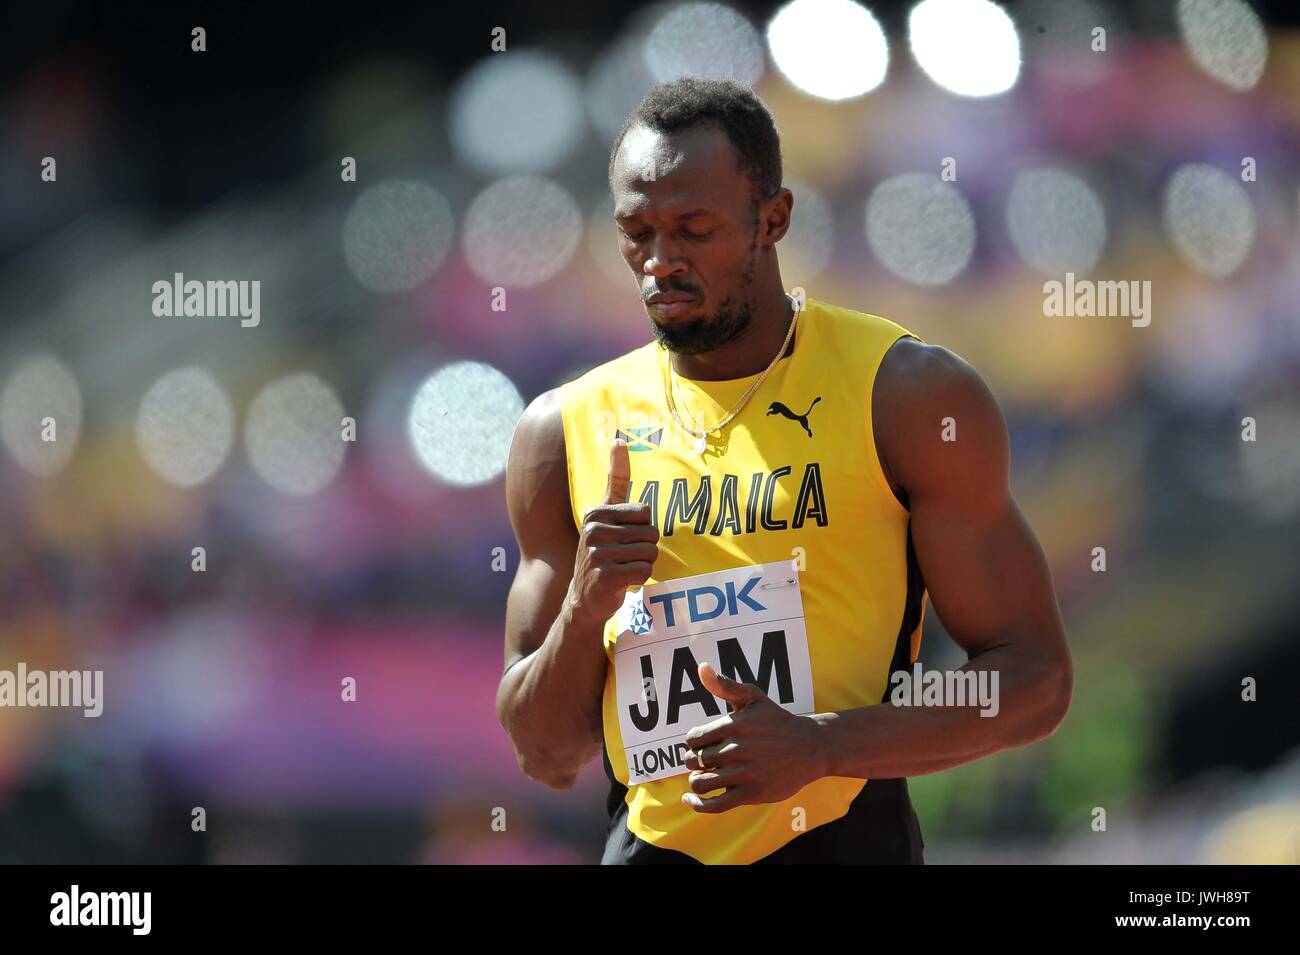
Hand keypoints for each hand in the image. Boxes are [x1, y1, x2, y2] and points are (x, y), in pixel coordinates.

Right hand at [567, 439, 659, 626]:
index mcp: (596, 512)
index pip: (645, 513)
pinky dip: (640, 580)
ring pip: (650, 553)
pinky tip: (623, 582)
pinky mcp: (605, 576)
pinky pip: (645, 571)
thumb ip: (616, 481)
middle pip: (651, 534)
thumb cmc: (603, 553)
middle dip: (645, 549)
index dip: (643, 529)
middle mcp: (594, 530)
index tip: (624, 538)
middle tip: (624, 559)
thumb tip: (619, 439)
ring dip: (643, 565)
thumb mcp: (605, 516)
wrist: (584, 598)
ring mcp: (598, 554)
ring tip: (623, 569)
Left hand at [680, 662, 827, 811]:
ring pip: (701, 783)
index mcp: (732, 725)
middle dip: (694, 762)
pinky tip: (689, 799)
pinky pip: (715, 805)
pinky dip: (697, 804)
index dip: (693, 743)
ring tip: (703, 777)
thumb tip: (701, 668)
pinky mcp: (751, 794)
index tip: (702, 744)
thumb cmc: (776, 721)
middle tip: (703, 761)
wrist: (810, 747)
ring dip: (696, 781)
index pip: (693, 738)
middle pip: (694, 761)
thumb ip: (725, 685)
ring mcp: (743, 773)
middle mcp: (735, 749)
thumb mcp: (753, 698)